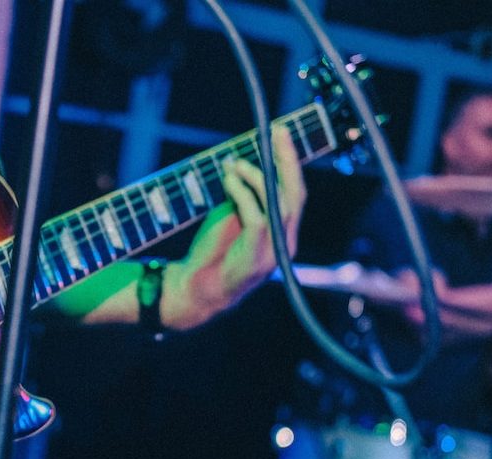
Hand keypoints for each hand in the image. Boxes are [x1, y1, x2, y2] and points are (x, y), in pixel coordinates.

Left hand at [161, 126, 305, 329]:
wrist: (196, 292)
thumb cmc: (211, 254)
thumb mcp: (230, 218)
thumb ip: (242, 197)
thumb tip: (240, 165)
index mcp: (283, 233)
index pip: (295, 192)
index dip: (290, 162)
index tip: (279, 133)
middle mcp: (284, 242)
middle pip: (295, 193)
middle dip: (287, 159)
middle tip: (276, 132)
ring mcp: (273, 251)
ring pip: (279, 204)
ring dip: (258, 177)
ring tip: (236, 163)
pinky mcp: (256, 257)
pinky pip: (256, 217)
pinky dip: (243, 194)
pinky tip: (229, 181)